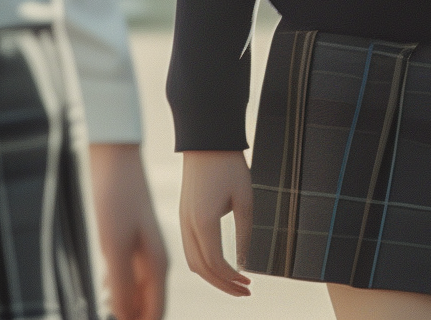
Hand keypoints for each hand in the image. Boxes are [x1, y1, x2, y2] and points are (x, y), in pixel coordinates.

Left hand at [88, 143, 166, 319]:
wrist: (114, 160)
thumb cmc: (116, 198)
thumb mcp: (115, 245)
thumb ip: (121, 285)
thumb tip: (124, 316)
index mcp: (158, 263)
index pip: (155, 311)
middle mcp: (153, 260)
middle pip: (145, 304)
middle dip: (129, 316)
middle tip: (103, 315)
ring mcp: (140, 251)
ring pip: (133, 293)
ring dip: (120, 306)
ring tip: (101, 308)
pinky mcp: (126, 243)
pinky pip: (124, 278)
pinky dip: (113, 290)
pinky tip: (99, 291)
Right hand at [179, 149, 252, 296]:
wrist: (206, 140)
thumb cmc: (229, 165)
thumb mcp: (245, 198)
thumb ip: (245, 231)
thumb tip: (245, 261)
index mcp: (203, 222)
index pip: (215, 263)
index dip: (231, 279)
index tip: (248, 285)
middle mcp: (188, 225)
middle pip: (200, 268)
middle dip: (222, 284)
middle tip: (244, 291)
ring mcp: (182, 221)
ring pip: (192, 261)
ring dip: (212, 276)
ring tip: (234, 282)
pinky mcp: (183, 215)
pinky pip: (190, 248)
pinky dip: (204, 262)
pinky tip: (219, 264)